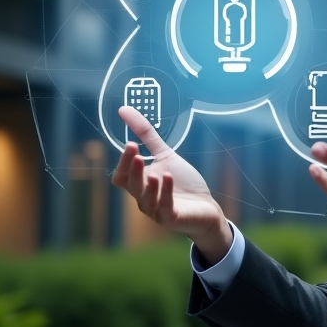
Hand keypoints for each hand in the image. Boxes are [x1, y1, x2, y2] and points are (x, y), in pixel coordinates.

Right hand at [111, 106, 231, 264]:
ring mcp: (156, 210)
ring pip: (145, 199)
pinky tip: (167, 178)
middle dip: (132, 168)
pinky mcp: (171, 217)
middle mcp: (144, 198)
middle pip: (130, 185)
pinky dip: (165, 192)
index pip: (122, 175)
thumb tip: (124, 109)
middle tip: (134, 150)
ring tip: (152, 169)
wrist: (205, 207)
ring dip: (148, 184)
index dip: (124, 161)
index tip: (131, 143)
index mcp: (140, 183)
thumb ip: (147, 136)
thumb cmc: (183, 183)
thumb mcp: (165, 155)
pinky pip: (165, 206)